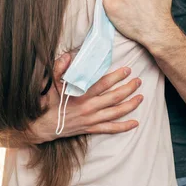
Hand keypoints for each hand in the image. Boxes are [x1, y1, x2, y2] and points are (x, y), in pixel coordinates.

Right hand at [27, 53, 142, 142]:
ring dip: (130, 105)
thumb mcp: (52, 84)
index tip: (127, 70)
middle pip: (114, 97)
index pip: (103, 84)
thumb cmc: (49, 103)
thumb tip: (68, 56)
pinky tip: (135, 124)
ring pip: (116, 113)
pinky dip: (123, 127)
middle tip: (138, 81)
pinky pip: (110, 129)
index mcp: (81, 95)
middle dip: (129, 88)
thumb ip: (59, 69)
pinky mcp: (91, 128)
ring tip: (141, 98)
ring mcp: (91, 119)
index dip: (117, 76)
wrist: (44, 126)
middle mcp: (89, 108)